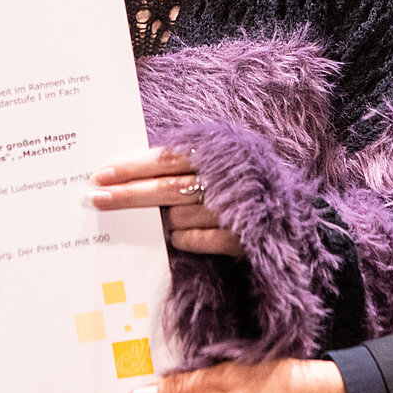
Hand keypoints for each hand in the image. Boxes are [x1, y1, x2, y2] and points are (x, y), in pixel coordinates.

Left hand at [90, 148, 240, 256]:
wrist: (295, 210)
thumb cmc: (244, 179)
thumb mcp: (220, 158)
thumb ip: (184, 161)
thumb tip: (130, 172)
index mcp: (218, 152)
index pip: (165, 159)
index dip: (131, 168)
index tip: (100, 176)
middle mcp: (225, 178)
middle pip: (164, 188)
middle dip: (127, 195)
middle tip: (96, 200)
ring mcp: (235, 208)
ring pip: (179, 217)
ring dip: (166, 220)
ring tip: (161, 220)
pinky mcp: (243, 237)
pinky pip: (198, 240)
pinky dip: (186, 238)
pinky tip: (180, 236)